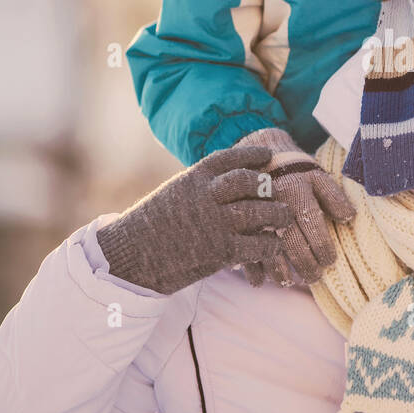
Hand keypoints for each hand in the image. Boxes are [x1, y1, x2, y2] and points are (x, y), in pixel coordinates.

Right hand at [97, 144, 293, 294]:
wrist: (129, 258)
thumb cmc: (150, 228)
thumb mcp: (173, 195)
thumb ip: (200, 189)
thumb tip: (227, 186)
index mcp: (193, 178)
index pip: (229, 158)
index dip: (252, 155)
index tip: (268, 157)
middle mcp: (206, 195)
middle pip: (250, 182)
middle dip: (268, 188)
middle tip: (278, 195)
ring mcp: (215, 222)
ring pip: (259, 212)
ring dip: (277, 215)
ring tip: (284, 218)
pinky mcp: (221, 251)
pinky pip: (257, 245)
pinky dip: (270, 246)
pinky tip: (271, 247)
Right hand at [234, 128, 356, 285]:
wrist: (259, 157)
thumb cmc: (296, 172)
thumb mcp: (318, 177)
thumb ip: (335, 197)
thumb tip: (349, 218)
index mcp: (297, 192)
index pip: (314, 227)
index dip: (324, 249)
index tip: (330, 261)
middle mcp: (275, 204)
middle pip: (292, 243)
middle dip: (305, 266)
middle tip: (313, 278)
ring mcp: (254, 214)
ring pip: (266, 249)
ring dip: (278, 272)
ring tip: (288, 281)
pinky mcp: (239, 222)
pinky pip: (243, 248)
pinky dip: (252, 269)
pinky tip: (261, 280)